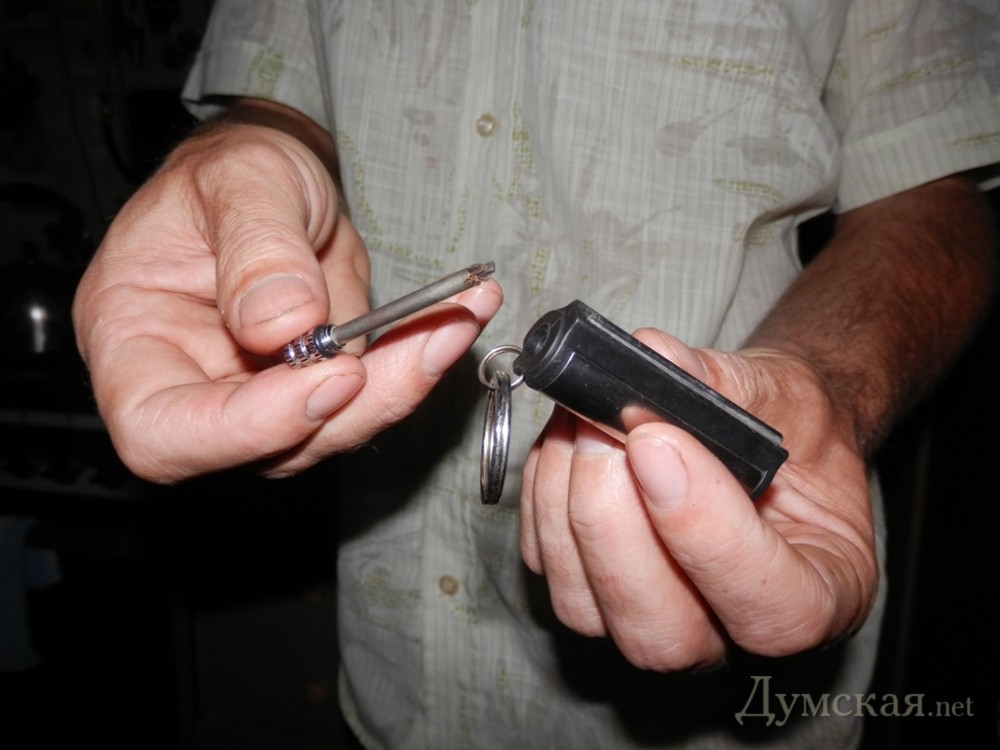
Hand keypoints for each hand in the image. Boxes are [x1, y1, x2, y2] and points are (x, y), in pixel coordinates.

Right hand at [73, 112, 501, 482]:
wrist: (274, 180)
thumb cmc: (231, 170)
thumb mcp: (240, 178)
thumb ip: (257, 246)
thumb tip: (284, 324)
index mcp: (133, 340)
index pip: (163, 432)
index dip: (248, 428)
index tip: (332, 376)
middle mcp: (192, 386)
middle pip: (267, 448)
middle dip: (358, 404)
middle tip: (432, 336)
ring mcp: (258, 397)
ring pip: (333, 430)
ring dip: (407, 382)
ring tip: (465, 309)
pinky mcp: (316, 390)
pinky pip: (370, 397)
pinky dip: (420, 360)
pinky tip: (465, 312)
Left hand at [519, 328, 876, 670]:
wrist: (760, 432)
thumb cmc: (787, 425)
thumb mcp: (783, 393)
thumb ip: (721, 385)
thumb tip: (649, 359)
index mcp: (813, 599)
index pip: (768, 608)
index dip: (704, 532)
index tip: (657, 443)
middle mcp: (727, 633)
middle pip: (659, 633)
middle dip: (614, 524)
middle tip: (606, 429)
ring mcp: (648, 621)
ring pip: (584, 605)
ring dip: (565, 500)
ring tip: (582, 416)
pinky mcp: (585, 593)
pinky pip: (544, 564)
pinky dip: (542, 493)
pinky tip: (565, 437)